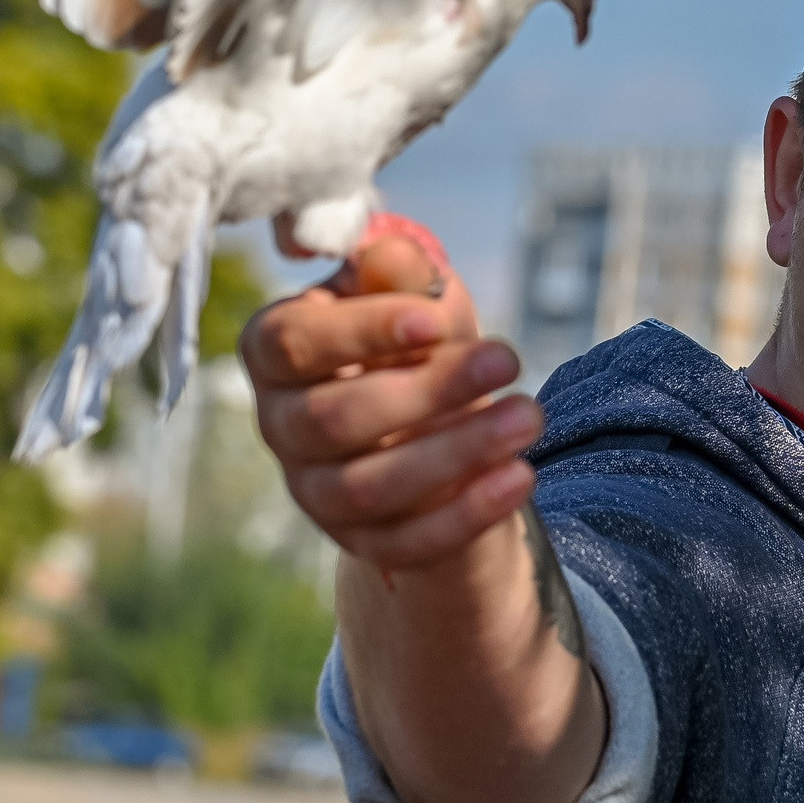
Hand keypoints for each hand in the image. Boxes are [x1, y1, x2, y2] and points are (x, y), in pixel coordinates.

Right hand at [243, 221, 602, 802]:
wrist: (432, 416)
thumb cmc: (413, 337)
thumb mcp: (412, 292)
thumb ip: (398, 270)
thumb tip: (388, 257)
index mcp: (275, 352)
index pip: (293, 345)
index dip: (360, 332)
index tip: (435, 321)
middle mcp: (280, 425)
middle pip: (332, 420)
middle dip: (426, 392)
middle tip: (508, 358)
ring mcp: (313, 491)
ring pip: (367, 488)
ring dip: (454, 454)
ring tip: (528, 418)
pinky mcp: (359, 540)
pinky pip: (404, 544)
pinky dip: (466, 515)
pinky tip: (520, 477)